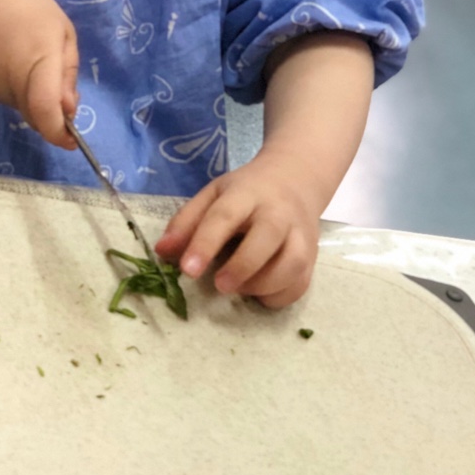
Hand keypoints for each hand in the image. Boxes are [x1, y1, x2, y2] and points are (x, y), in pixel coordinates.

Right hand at [0, 0, 78, 147]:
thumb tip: (69, 109)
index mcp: (39, 66)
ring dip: (31, 93)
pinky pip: (3, 94)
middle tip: (55, 76)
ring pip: (20, 104)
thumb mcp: (61, 31)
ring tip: (27, 54)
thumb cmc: (25, 5)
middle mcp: (11, 83)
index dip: (59, 133)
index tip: (72, 140)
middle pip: (36, 114)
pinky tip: (6, 55)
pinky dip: (11, 84)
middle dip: (51, 109)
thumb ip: (68, 73)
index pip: (46, 114)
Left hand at [156, 151, 323, 307]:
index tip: (187, 270)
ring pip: (292, 264)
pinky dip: (278, 296)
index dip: (205, 243)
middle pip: (267, 238)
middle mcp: (278, 213)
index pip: (225, 216)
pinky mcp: (312, 257)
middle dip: (242, 267)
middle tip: (219, 286)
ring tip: (238, 288)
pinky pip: (300, 284)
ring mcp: (301, 235)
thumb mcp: (213, 194)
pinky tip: (258, 293)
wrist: (296, 179)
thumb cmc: (247, 192)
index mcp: (247, 194)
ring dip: (263, 285)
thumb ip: (186, 222)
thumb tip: (162, 252)